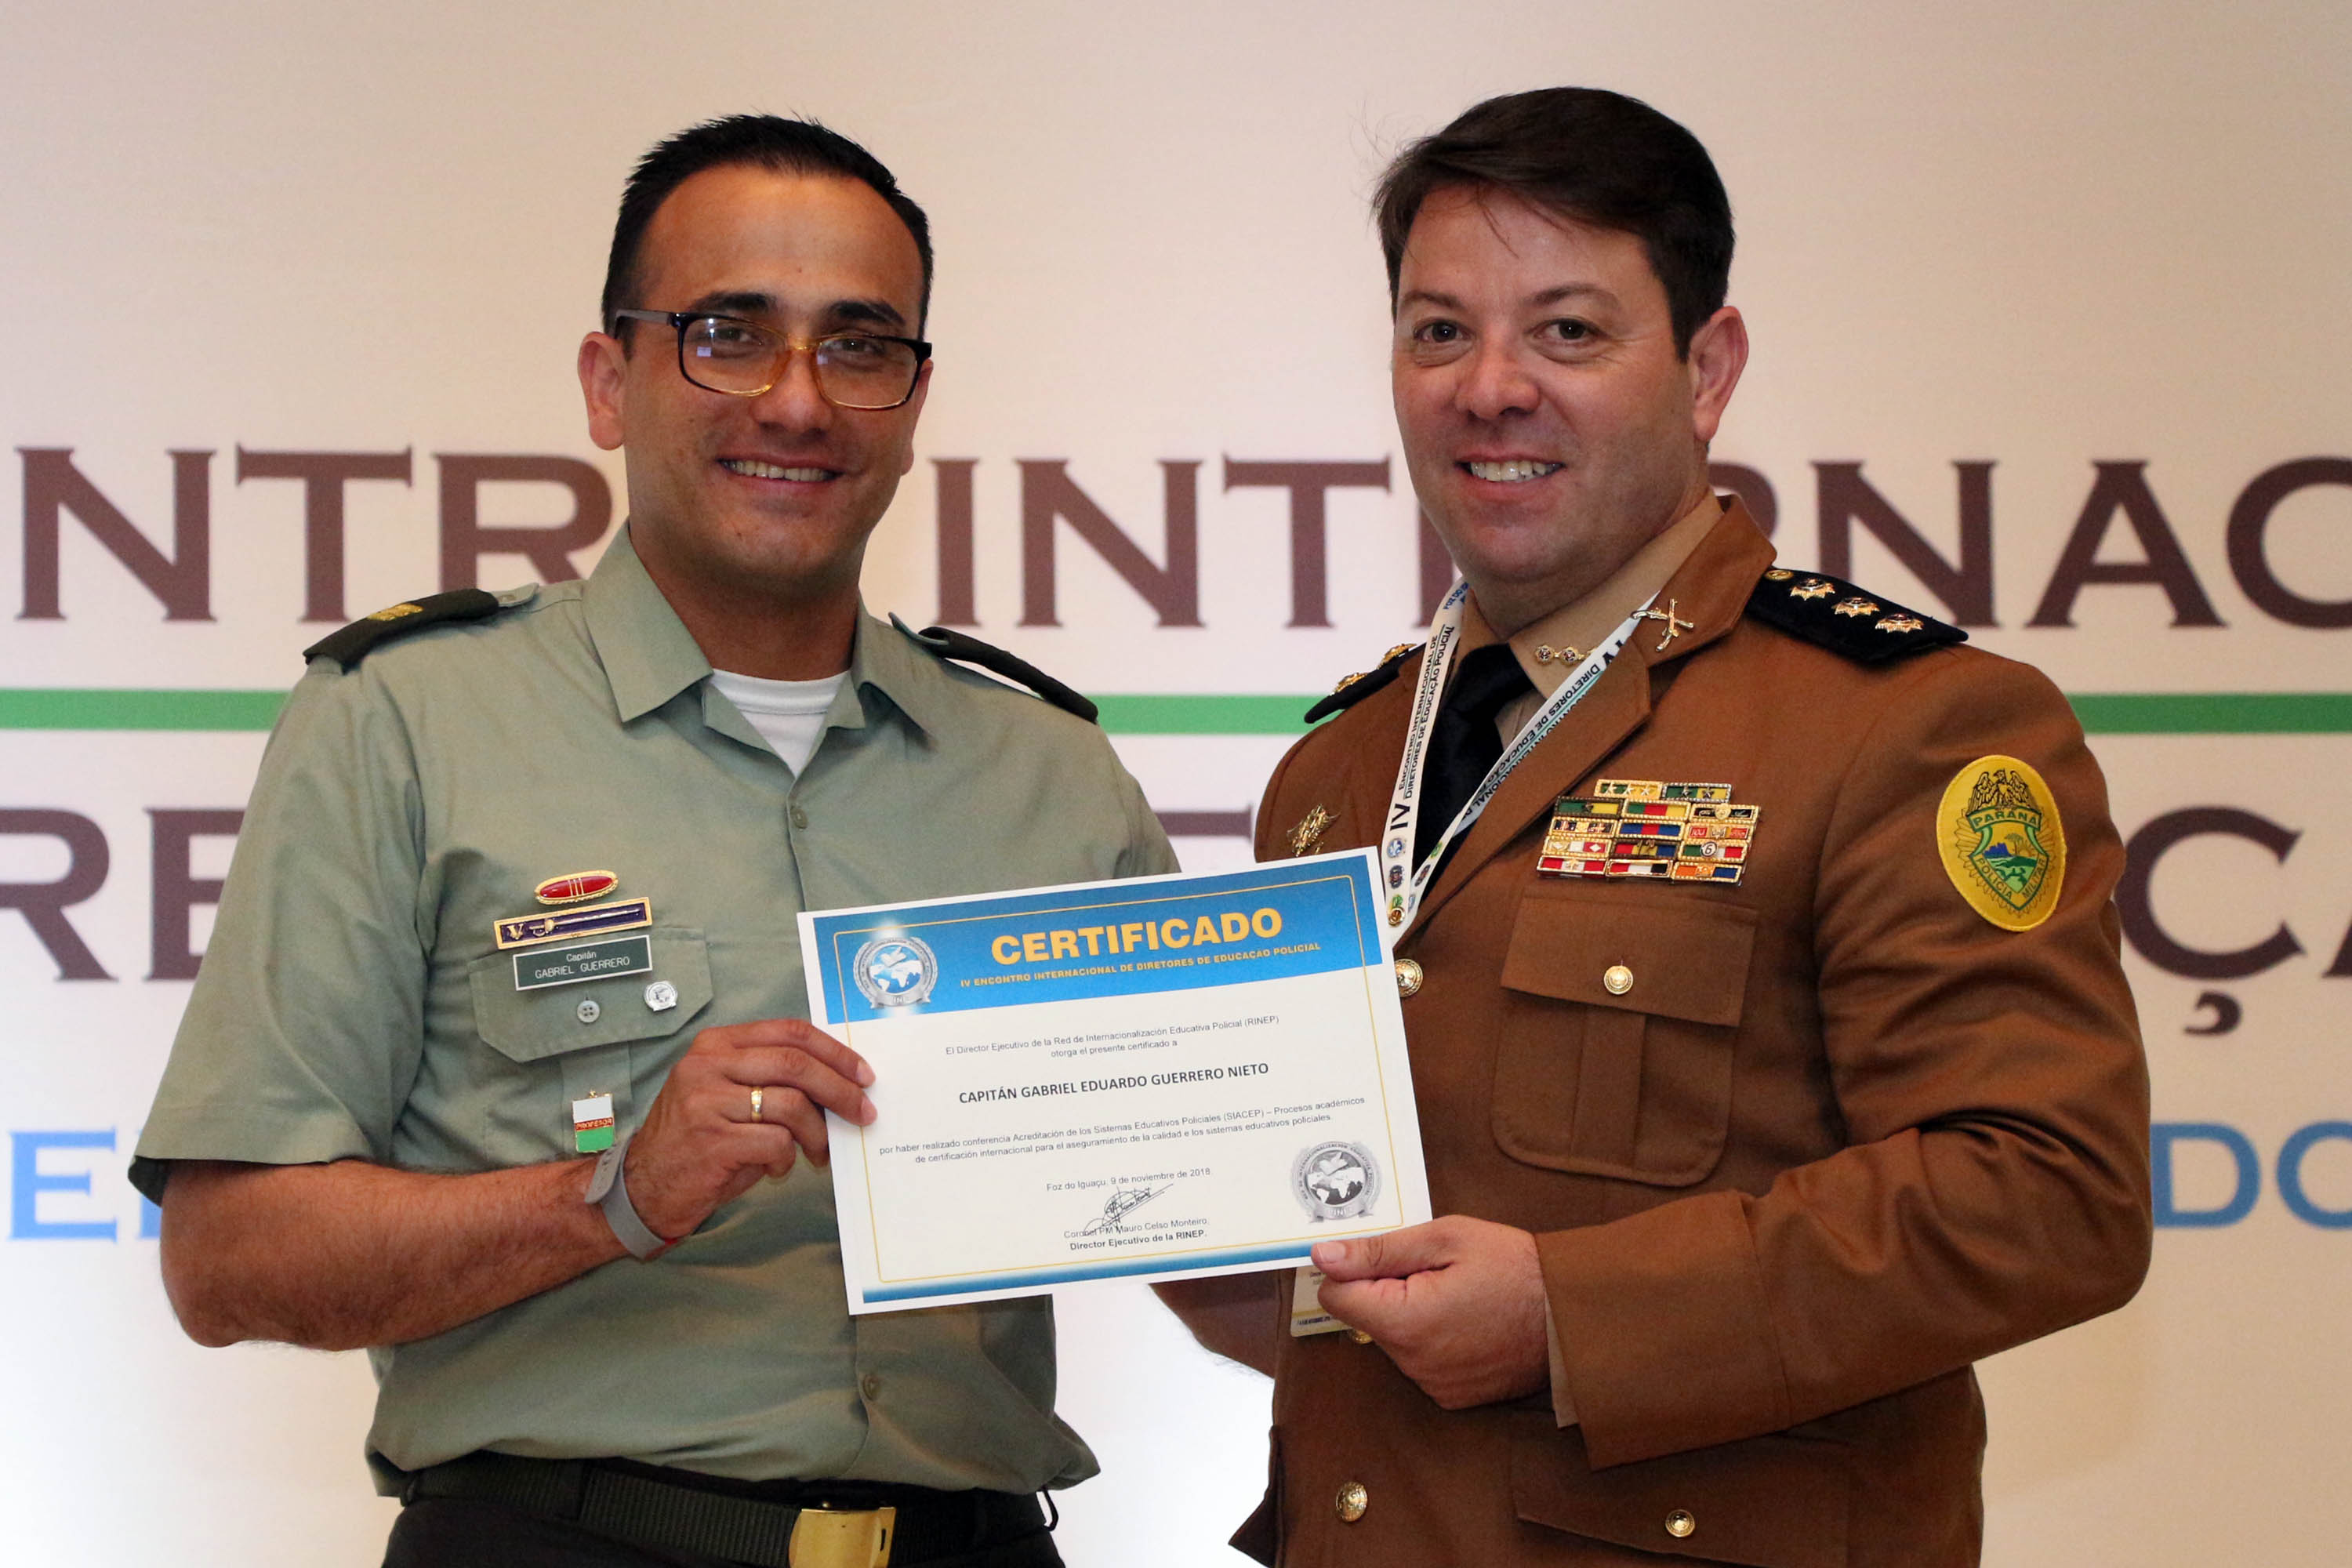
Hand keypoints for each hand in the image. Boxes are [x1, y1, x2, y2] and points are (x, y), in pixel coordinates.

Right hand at [623, 1019, 874, 1241]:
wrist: (643, 1186)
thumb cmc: (696, 1140)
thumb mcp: (727, 1094)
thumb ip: (771, 1078)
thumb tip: (838, 1084)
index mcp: (716, 1045)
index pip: (789, 1032)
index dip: (834, 1052)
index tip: (862, 1074)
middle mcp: (708, 1066)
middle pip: (796, 1064)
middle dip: (840, 1090)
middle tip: (863, 1112)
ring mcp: (707, 1102)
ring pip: (792, 1105)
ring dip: (817, 1134)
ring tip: (818, 1153)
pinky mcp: (713, 1141)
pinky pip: (776, 1142)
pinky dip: (788, 1158)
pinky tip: (778, 1167)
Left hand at [1313, 1215, 1548, 1408]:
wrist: (1573, 1315)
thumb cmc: (1515, 1267)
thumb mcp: (1445, 1238)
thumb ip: (1378, 1250)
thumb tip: (1323, 1256)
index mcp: (1404, 1322)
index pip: (1335, 1297)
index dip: (1351, 1269)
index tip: (1381, 1254)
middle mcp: (1412, 1364)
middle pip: (1367, 1319)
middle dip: (1388, 1290)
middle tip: (1437, 1271)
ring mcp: (1433, 1385)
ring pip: (1394, 1340)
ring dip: (1411, 1315)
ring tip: (1459, 1295)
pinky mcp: (1452, 1397)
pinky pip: (1421, 1362)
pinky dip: (1433, 1340)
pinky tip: (1468, 1321)